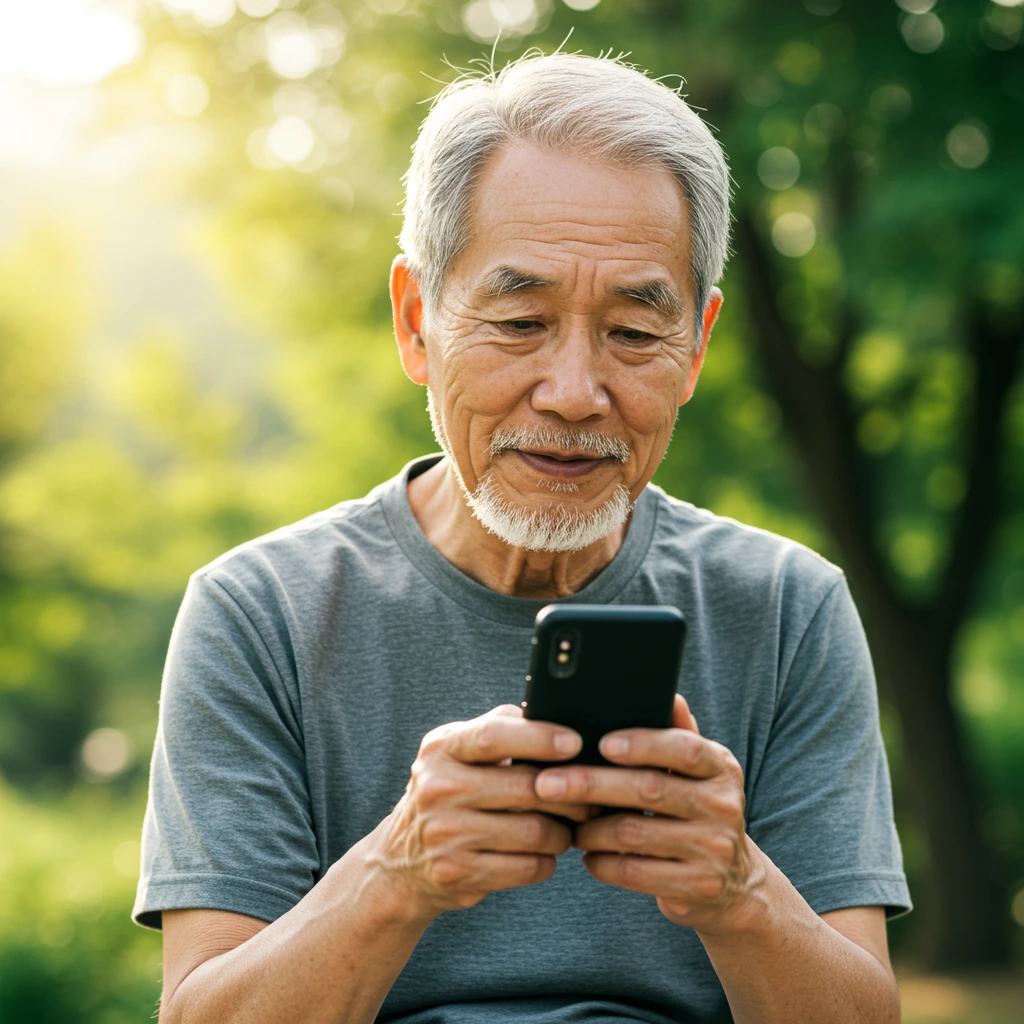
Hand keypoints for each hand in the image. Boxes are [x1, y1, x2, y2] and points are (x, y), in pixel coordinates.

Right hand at [369, 704, 592, 920]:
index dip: (540, 738)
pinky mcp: (457, 873)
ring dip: (563, 832)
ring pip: (535, 831)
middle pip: (525, 786)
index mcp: (442, 748)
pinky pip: (527, 867)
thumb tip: (551, 713)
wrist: (401, 862)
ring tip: (568, 827)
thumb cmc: (448, 794)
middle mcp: (437, 788)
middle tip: (592, 796)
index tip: (575, 743)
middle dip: (570, 793)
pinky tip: (544, 853)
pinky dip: (546, 861)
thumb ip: (497, 729)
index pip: (494, 735)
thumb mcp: (457, 753)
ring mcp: (444, 834)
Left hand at [533, 695, 764, 933]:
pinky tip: (588, 856)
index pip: (684, 748)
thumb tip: (667, 693)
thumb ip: (678, 734)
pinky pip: (635, 871)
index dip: (642, 743)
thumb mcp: (697, 773)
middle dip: (591, 784)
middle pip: (648, 788)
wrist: (731, 884)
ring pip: (634, 832)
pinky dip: (602, 862)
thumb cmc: (696, 812)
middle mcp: (723, 805)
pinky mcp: (697, 887)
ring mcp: (713, 849)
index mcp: (721, 767)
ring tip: (568, 823)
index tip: (600, 743)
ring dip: (590, 828)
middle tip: (546, 783)